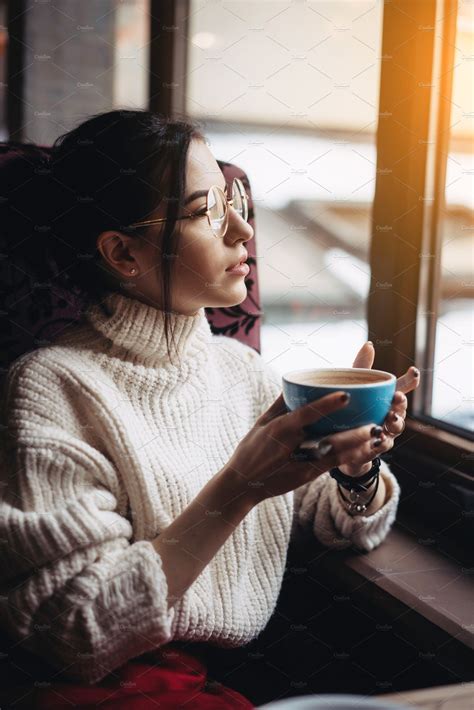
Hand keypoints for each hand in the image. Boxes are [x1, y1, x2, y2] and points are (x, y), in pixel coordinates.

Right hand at [224, 390, 388, 505]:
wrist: (242, 484)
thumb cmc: (251, 449)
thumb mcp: (262, 422)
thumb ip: (281, 403)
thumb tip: (296, 381)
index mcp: (279, 429)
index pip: (306, 414)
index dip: (326, 405)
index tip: (346, 395)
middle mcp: (292, 446)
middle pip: (327, 436)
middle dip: (352, 431)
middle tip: (375, 422)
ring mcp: (301, 463)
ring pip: (334, 453)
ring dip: (357, 445)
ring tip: (378, 434)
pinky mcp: (306, 475)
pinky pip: (333, 465)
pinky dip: (350, 457)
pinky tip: (367, 450)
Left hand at [337, 341, 420, 476]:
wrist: (341, 441)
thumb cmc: (354, 408)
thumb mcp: (355, 386)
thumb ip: (362, 367)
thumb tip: (369, 344)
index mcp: (388, 397)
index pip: (405, 386)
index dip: (411, 379)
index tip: (412, 371)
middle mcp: (392, 414)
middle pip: (402, 408)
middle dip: (401, 403)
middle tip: (397, 398)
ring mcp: (387, 432)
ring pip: (396, 428)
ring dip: (395, 424)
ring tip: (388, 420)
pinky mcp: (376, 448)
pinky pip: (381, 447)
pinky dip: (380, 444)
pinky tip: (376, 441)